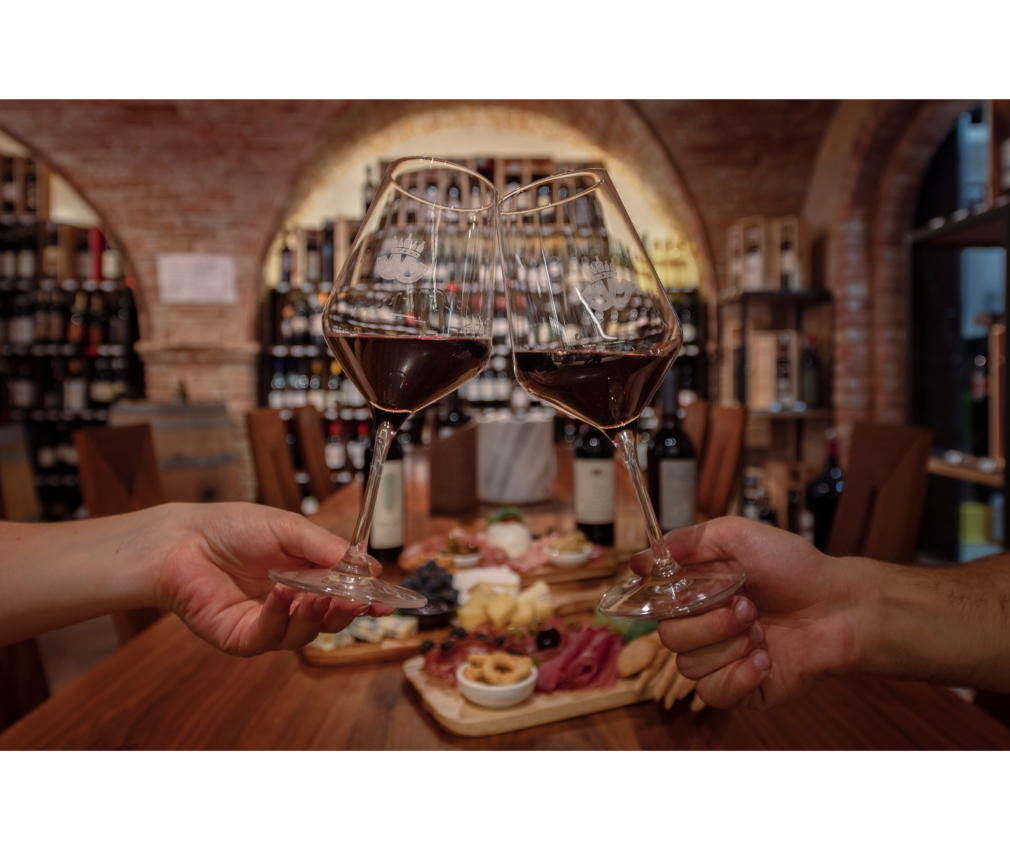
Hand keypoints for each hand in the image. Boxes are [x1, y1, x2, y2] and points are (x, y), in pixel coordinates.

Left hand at [152, 504, 392, 657]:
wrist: (184, 539)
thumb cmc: (234, 528)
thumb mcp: (290, 529)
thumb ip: (327, 549)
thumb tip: (369, 568)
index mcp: (309, 578)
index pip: (345, 595)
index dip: (367, 601)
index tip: (386, 601)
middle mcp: (292, 605)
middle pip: (331, 621)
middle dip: (347, 612)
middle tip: (357, 601)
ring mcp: (268, 624)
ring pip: (305, 634)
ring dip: (315, 615)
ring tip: (316, 596)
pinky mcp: (242, 638)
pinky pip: (270, 636)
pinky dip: (280, 617)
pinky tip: (282, 594)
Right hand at [631, 518, 860, 710]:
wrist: (840, 607)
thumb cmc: (795, 568)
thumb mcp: (740, 535)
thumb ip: (689, 541)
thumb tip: (639, 560)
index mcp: (698, 594)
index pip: (657, 605)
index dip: (667, 600)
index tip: (686, 590)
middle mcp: (705, 628)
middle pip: (669, 638)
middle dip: (708, 623)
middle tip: (747, 608)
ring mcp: (722, 660)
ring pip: (688, 666)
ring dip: (727, 647)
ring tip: (761, 631)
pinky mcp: (742, 690)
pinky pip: (714, 694)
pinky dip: (737, 676)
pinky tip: (764, 659)